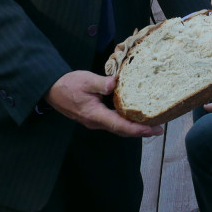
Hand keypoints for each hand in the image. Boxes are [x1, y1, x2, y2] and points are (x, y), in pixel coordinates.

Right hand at [44, 71, 162, 136]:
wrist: (52, 90)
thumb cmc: (68, 84)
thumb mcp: (85, 80)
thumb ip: (101, 83)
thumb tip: (116, 83)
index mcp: (95, 115)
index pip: (120, 125)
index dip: (137, 129)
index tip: (152, 129)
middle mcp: (96, 122)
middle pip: (122, 130)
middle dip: (141, 131)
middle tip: (159, 129)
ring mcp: (95, 121)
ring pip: (118, 127)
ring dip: (135, 128)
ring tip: (152, 125)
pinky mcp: (95, 117)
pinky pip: (114, 122)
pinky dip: (126, 122)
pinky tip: (135, 117)